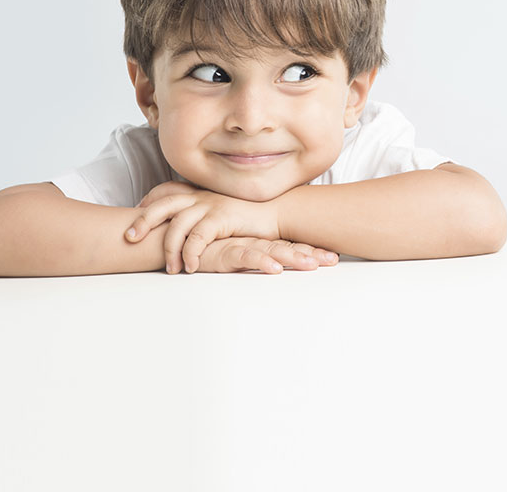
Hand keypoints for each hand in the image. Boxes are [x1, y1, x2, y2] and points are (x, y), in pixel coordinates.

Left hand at [124, 181, 279, 273]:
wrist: (279, 211)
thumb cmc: (250, 215)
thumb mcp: (221, 208)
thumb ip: (203, 212)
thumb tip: (186, 223)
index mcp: (199, 192)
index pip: (165, 191)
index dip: (149, 202)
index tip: (137, 214)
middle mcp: (202, 196)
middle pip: (163, 204)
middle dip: (143, 221)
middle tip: (129, 239)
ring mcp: (211, 206)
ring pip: (177, 225)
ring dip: (169, 249)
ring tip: (169, 269)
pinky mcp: (222, 218)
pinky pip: (198, 237)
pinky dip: (190, 253)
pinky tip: (190, 267)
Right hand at [193, 235, 339, 273]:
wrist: (172, 237)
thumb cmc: (200, 246)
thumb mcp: (229, 251)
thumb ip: (248, 254)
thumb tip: (271, 263)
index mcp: (255, 240)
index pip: (287, 244)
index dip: (310, 249)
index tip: (332, 256)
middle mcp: (250, 240)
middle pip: (286, 246)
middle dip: (310, 253)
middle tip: (333, 259)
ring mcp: (238, 244)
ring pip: (271, 250)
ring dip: (292, 257)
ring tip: (313, 264)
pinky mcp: (222, 251)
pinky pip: (244, 256)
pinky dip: (260, 262)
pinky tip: (274, 268)